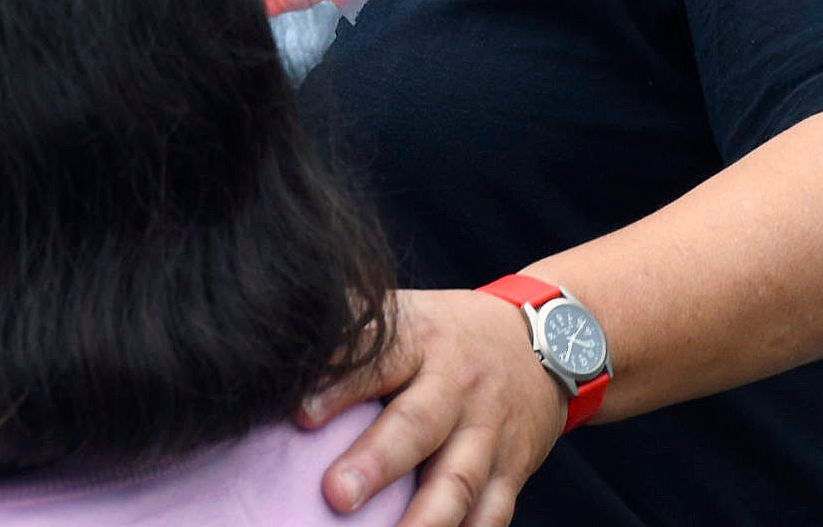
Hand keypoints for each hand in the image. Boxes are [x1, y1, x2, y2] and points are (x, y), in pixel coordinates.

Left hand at [302, 288, 566, 525]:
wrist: (545, 342)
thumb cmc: (446, 333)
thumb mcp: (404, 316)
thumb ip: (352, 335)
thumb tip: (277, 343)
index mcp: (420, 341)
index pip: (377, 361)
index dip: (339, 387)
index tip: (300, 415)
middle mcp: (457, 387)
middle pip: (417, 426)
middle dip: (377, 463)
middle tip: (337, 495)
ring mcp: (489, 432)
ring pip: (459, 481)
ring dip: (425, 519)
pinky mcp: (513, 470)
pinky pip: (494, 512)